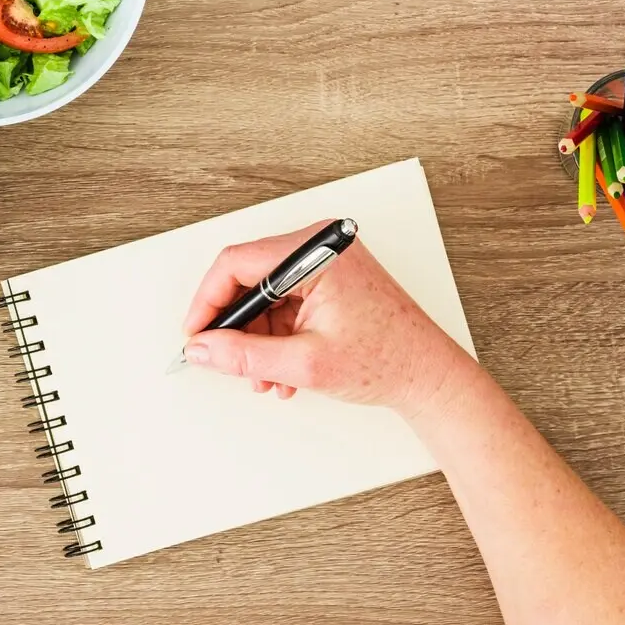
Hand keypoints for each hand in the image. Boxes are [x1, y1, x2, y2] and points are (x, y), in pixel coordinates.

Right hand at [181, 221, 471, 414]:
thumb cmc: (389, 360)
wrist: (429, 377)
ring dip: (258, 340)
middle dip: (238, 327)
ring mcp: (328, 263)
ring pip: (267, 296)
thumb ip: (244, 356)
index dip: (208, 301)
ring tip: (264, 376)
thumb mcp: (304, 363)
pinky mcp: (332, 281)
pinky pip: (287, 303)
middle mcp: (323, 247)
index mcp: (318, 252)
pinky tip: (282, 368)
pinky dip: (277, 336)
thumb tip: (203, 349)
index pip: (238, 263)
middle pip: (250, 279)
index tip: (196, 333)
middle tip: (226, 359)